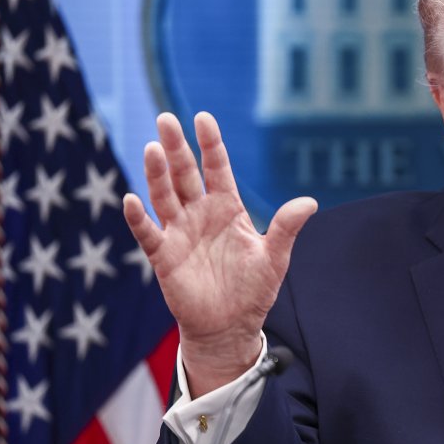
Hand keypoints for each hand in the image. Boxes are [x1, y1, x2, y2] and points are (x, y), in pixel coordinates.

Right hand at [122, 112, 316, 396]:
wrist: (230, 326)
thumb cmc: (253, 289)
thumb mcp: (275, 256)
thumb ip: (286, 227)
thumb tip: (310, 202)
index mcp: (227, 208)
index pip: (217, 168)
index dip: (210, 144)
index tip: (203, 118)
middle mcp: (200, 214)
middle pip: (186, 174)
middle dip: (176, 147)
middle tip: (166, 118)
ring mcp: (179, 232)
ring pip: (164, 196)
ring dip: (157, 173)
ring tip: (153, 148)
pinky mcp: (163, 256)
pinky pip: (148, 232)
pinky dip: (138, 217)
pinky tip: (132, 199)